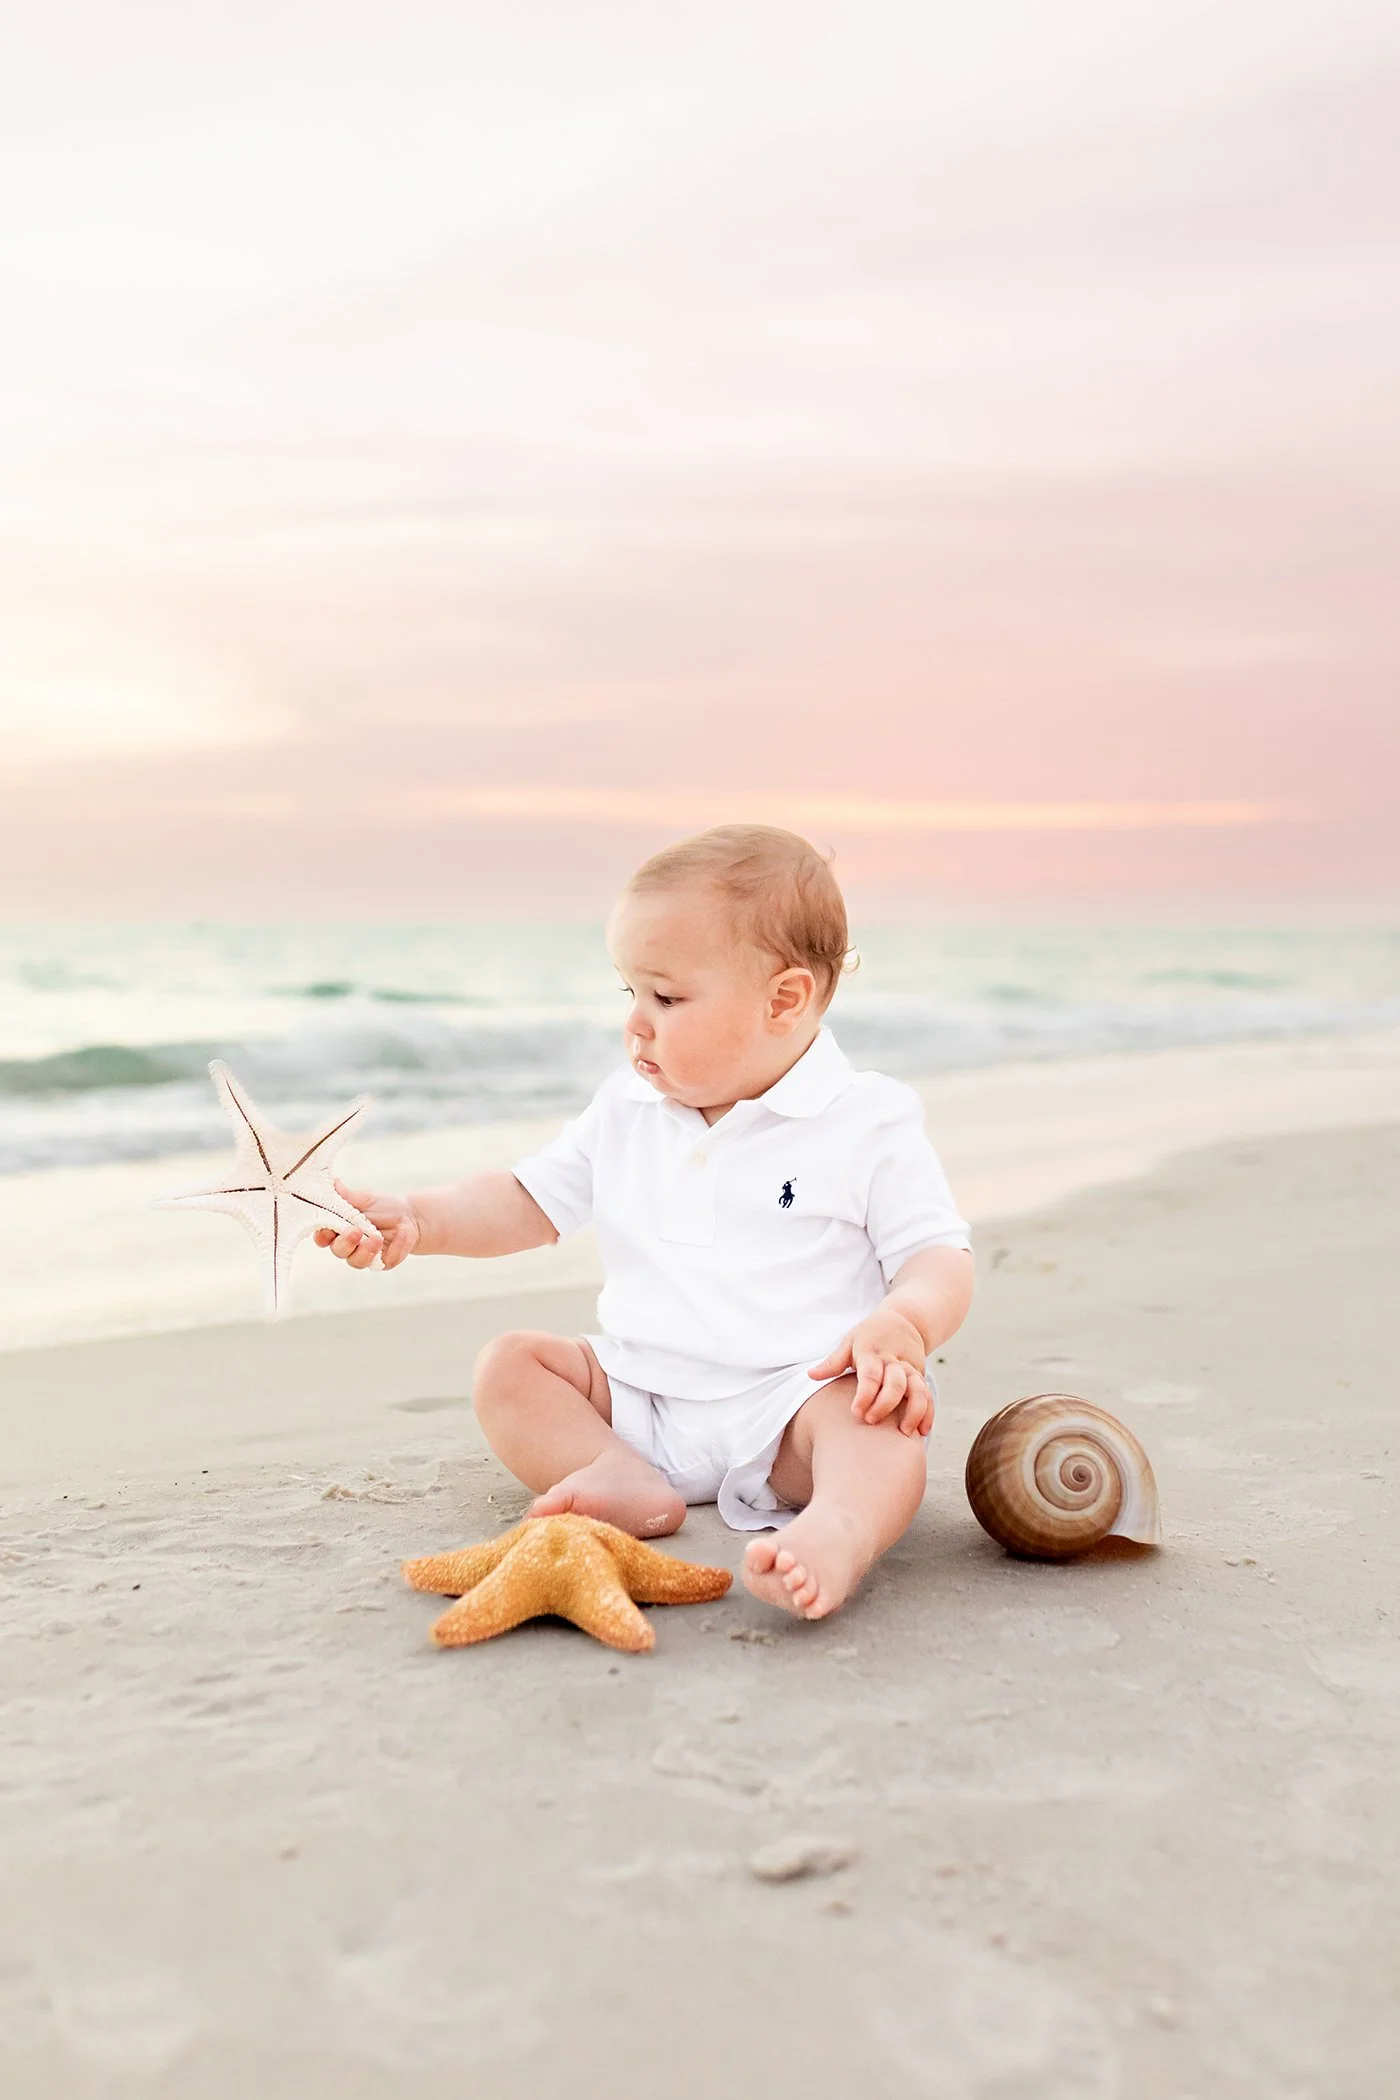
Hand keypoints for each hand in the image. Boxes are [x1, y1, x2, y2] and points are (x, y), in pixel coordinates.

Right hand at [313, 1180, 419, 1270]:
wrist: (410, 1216)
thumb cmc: (382, 1206)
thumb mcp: (364, 1198)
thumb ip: (345, 1194)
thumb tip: (331, 1181)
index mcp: (339, 1229)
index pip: (322, 1237)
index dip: (322, 1236)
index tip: (328, 1230)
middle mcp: (348, 1245)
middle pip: (338, 1251)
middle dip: (345, 1243)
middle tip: (356, 1231)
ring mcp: (365, 1256)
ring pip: (357, 1262)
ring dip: (366, 1250)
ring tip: (377, 1238)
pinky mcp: (383, 1262)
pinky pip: (384, 1262)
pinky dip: (394, 1247)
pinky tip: (402, 1233)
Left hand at [809, 1307, 933, 1435]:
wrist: (903, 1320)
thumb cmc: (869, 1335)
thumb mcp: (850, 1342)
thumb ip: (833, 1362)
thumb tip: (811, 1375)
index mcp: (872, 1353)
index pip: (871, 1375)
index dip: (865, 1395)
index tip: (856, 1413)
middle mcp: (893, 1361)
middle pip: (896, 1384)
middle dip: (885, 1405)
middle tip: (871, 1422)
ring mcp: (910, 1369)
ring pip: (918, 1390)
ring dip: (914, 1411)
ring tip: (904, 1433)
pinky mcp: (921, 1376)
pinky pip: (928, 1395)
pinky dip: (928, 1413)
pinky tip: (922, 1432)